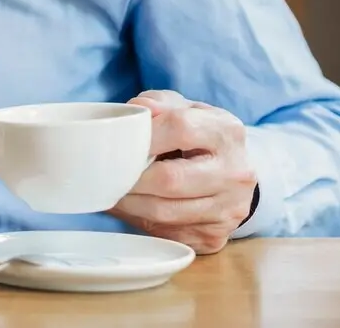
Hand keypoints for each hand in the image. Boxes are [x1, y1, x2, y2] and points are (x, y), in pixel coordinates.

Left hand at [108, 90, 255, 253]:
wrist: (231, 172)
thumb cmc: (197, 135)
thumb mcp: (183, 108)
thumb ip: (158, 103)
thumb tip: (138, 109)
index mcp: (226, 131)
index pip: (180, 128)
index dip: (142, 135)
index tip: (117, 141)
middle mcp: (235, 173)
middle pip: (170, 179)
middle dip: (129, 177)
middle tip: (104, 174)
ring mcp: (228, 209)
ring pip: (164, 212)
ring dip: (128, 203)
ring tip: (109, 191)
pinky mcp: (215, 236)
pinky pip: (167, 233)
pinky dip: (140, 220)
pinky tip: (129, 207)